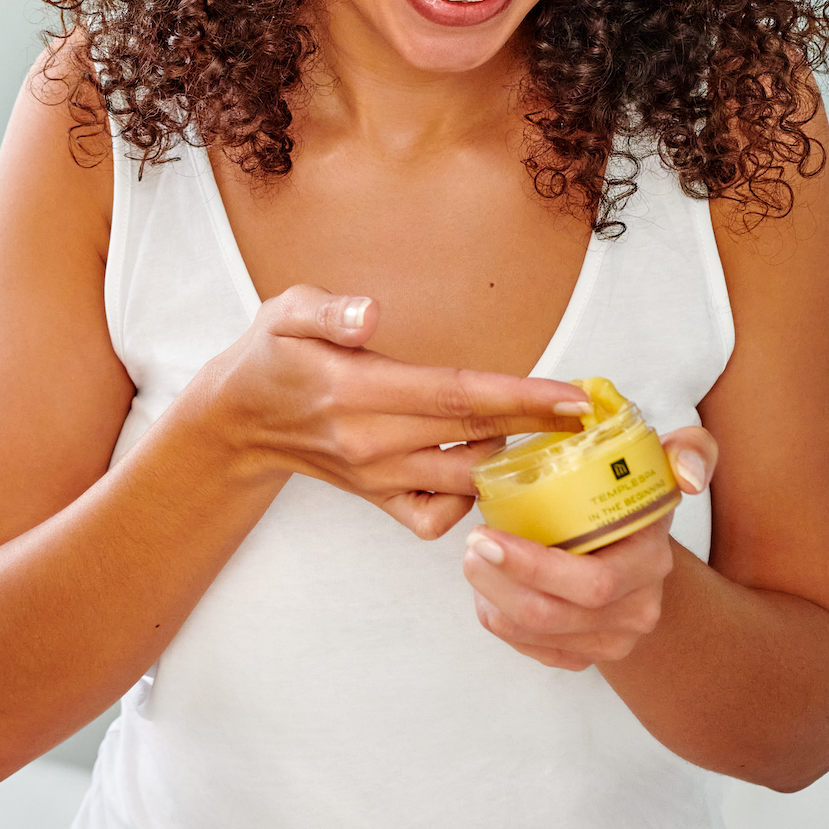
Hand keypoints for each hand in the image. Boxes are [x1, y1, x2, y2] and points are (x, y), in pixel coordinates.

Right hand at [201, 285, 592, 540]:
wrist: (237, 420)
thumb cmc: (270, 356)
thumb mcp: (285, 313)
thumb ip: (328, 312)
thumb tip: (370, 315)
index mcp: (356, 391)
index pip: (458, 395)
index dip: (522, 397)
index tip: (573, 396)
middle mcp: (371, 442)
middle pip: (475, 435)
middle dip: (540, 425)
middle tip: (590, 412)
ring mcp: (376, 477)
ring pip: (466, 477)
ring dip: (513, 460)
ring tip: (551, 435)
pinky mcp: (377, 499)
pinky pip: (436, 517)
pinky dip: (468, 500)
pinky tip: (480, 468)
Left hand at [461, 424, 718, 668]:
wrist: (633, 551)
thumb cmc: (633, 499)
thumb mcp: (662, 466)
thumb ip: (690, 450)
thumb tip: (691, 474)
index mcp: (651, 563)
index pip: (592, 582)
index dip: (530, 565)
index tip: (484, 532)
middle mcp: (636, 610)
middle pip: (552, 614)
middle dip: (497, 581)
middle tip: (469, 544)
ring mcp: (611, 640)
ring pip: (533, 634)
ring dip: (490, 598)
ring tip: (473, 560)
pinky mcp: (583, 656)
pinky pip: (529, 648)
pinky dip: (499, 618)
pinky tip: (490, 589)